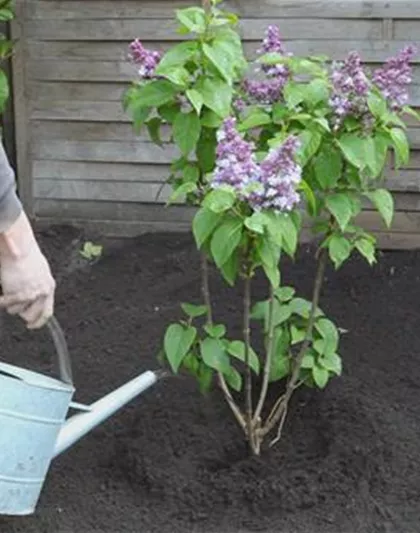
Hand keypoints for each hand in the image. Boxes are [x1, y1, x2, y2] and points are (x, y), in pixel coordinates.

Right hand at [0, 212, 54, 328]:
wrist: (20, 247)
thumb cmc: (26, 256)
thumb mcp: (38, 271)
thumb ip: (38, 284)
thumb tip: (35, 297)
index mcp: (49, 286)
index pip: (47, 311)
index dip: (39, 321)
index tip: (31, 326)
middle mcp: (43, 292)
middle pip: (32, 314)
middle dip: (22, 312)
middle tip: (14, 305)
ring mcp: (32, 293)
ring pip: (17, 310)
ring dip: (10, 304)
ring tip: (7, 292)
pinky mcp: (19, 292)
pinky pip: (8, 305)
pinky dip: (3, 301)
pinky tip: (1, 296)